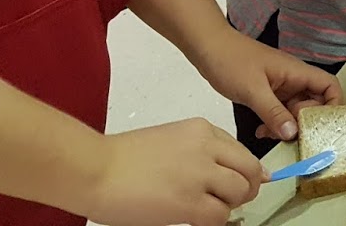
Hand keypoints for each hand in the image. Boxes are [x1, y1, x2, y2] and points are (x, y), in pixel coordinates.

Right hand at [85, 119, 264, 225]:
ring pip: (241, 192)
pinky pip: (219, 216)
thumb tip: (224, 173)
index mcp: (202, 130)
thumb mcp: (170, 139)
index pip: (241, 151)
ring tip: (210, 210)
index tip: (239, 184)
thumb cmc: (122, 158)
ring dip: (230, 206)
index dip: (243, 171)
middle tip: (231, 201)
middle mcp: (207, 147)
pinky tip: (197, 221)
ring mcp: (199, 174)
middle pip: (250, 169)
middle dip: (247, 188)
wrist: (94, 169)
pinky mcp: (188, 202)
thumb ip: (199, 151)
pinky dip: (214, 222)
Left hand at [195, 28, 343, 144]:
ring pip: (297, 111)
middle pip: (316, 103)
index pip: (330, 87)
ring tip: (269, 134)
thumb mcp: (253, 90)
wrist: (209, 49)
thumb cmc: (232, 61)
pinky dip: (276, 124)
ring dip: (288, 126)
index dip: (332, 106)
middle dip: (305, 122)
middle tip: (288, 135)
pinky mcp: (270, 94)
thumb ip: (274, 113)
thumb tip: (294, 134)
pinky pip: (282, 112)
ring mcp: (282, 87)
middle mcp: (294, 80)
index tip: (319, 127)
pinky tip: (261, 130)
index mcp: (297, 72)